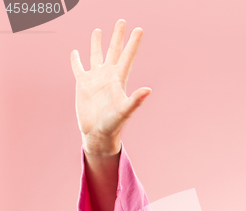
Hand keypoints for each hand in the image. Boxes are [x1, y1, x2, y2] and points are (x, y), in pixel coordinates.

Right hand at [70, 19, 151, 154]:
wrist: (98, 133)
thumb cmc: (113, 124)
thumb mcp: (125, 111)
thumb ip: (136, 100)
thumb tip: (149, 90)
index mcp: (119, 79)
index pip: (128, 56)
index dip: (133, 43)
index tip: (139, 29)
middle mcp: (108, 76)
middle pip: (114, 51)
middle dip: (118, 36)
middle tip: (122, 21)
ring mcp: (95, 79)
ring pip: (96, 55)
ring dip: (97, 43)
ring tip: (98, 30)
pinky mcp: (83, 85)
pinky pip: (78, 68)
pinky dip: (76, 60)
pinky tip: (75, 52)